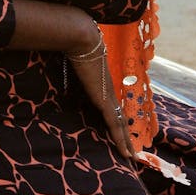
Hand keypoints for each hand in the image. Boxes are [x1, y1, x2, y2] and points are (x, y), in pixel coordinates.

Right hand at [68, 36, 135, 162]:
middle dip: (125, 135)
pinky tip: (126, 153)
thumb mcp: (73, 57)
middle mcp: (108, 90)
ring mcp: (108, 95)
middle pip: (120, 117)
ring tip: (132, 157)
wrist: (82, 37)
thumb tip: (63, 60)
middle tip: (132, 151)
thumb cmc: (75, 43)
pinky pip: (115, 125)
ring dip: (126, 142)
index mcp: (102, 81)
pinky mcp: (105, 100)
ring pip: (120, 125)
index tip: (120, 131)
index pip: (112, 105)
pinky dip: (121, 140)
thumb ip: (72, 63)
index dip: (116, 119)